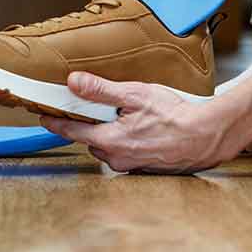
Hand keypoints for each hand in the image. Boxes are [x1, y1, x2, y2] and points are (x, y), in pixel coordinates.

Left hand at [40, 72, 234, 173]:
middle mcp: (117, 159)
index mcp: (110, 141)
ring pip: (109, 148)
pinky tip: (142, 130)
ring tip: (128, 117)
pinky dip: (127, 142)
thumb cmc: (175, 115)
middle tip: (101, 107)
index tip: (43, 117)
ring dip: (111, 134)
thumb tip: (73, 83)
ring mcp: (132, 166)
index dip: (56, 122)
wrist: (208, 135)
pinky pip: (126, 154)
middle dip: (91, 124)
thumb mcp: (135, 95)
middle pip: (91, 139)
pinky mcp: (145, 169)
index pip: (72, 131)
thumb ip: (101, 90)